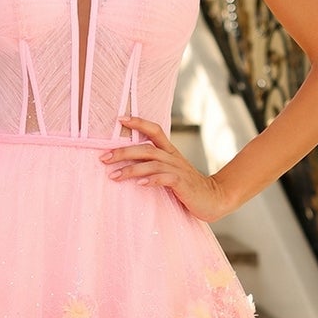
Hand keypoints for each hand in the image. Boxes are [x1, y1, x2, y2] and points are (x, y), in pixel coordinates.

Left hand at [100, 116, 234, 222]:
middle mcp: (172, 157)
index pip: (154, 130)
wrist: (214, 198)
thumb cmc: (188, 187)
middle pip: (146, 148)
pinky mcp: (182, 183)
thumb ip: (154, 166)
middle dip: (123, 152)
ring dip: (131, 169)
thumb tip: (128, 165)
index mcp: (170, 152)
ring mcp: (178, 170)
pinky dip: (152, 180)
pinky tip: (140, 184)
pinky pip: (165, 178)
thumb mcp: (170, 172)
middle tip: (103, 158)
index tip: (120, 119)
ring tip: (114, 176)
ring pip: (151, 164)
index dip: (138, 122)